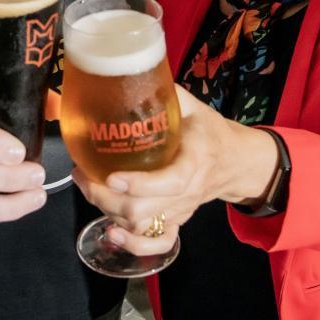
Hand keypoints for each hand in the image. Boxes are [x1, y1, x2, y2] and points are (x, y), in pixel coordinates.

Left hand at [71, 86, 278, 255]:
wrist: (237, 162)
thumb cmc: (209, 130)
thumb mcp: (193, 106)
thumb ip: (164, 93)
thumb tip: (128, 74)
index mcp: (196, 161)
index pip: (170, 182)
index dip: (139, 184)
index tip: (110, 176)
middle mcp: (189, 192)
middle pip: (145, 211)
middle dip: (106, 198)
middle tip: (82, 173)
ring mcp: (182, 211)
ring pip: (143, 226)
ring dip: (109, 212)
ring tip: (88, 186)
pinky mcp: (178, 222)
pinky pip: (159, 244)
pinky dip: (134, 245)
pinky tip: (111, 233)